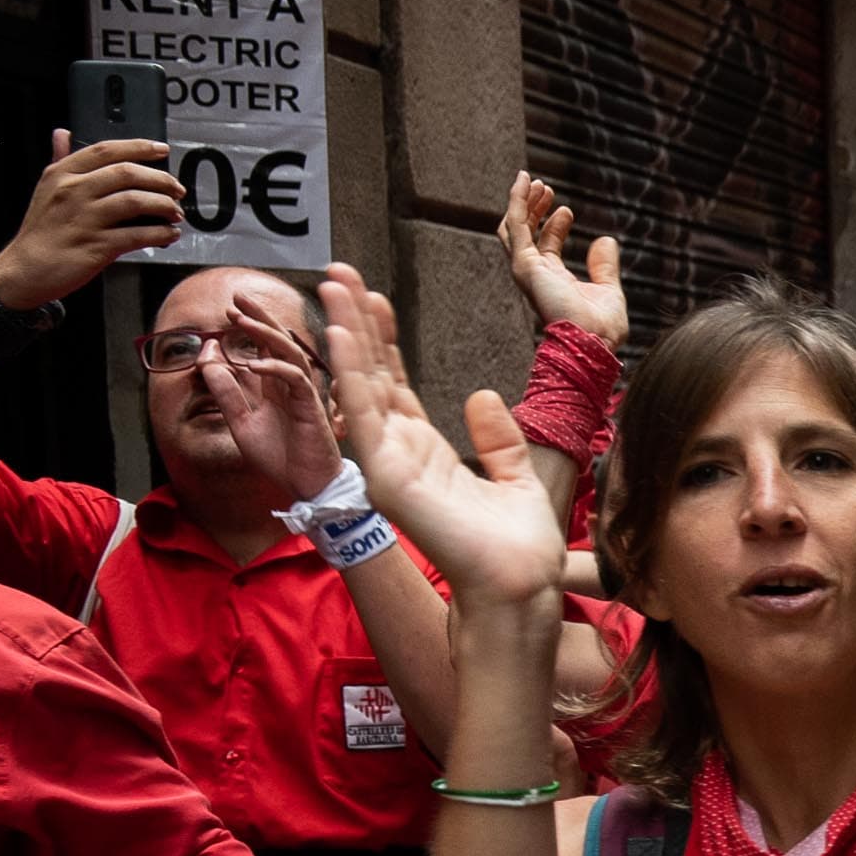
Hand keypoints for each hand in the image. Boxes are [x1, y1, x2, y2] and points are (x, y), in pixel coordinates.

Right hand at [0, 131, 182, 310]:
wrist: (26, 269)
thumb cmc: (41, 230)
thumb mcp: (45, 188)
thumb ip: (60, 159)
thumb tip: (62, 133)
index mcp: (62, 174)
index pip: (106, 151)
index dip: (138, 147)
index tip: (161, 149)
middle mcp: (73, 192)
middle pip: (127, 173)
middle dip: (160, 179)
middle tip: (177, 189)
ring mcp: (85, 219)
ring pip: (135, 201)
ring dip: (164, 206)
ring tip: (176, 213)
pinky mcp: (97, 246)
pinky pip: (138, 235)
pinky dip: (160, 234)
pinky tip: (169, 234)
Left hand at [190, 287, 348, 503]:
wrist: (304, 486)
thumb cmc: (280, 457)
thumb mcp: (239, 421)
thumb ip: (225, 391)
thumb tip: (207, 359)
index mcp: (276, 385)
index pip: (265, 347)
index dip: (250, 326)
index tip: (230, 309)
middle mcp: (291, 384)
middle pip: (278, 341)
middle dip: (259, 318)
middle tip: (238, 299)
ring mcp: (303, 393)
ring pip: (288, 352)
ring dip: (265, 334)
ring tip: (242, 321)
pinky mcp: (311, 407)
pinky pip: (295, 378)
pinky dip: (274, 368)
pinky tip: (253, 364)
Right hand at [316, 263, 564, 618]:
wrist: (521, 581)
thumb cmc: (519, 544)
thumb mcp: (514, 474)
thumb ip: (497, 436)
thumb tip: (480, 397)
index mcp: (427, 453)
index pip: (395, 383)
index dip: (383, 340)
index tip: (375, 297)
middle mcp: (400, 454)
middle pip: (370, 374)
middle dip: (355, 322)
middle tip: (339, 273)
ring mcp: (388, 464)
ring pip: (360, 384)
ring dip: (347, 332)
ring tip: (334, 284)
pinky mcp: (387, 476)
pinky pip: (366, 413)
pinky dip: (354, 372)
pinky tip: (344, 333)